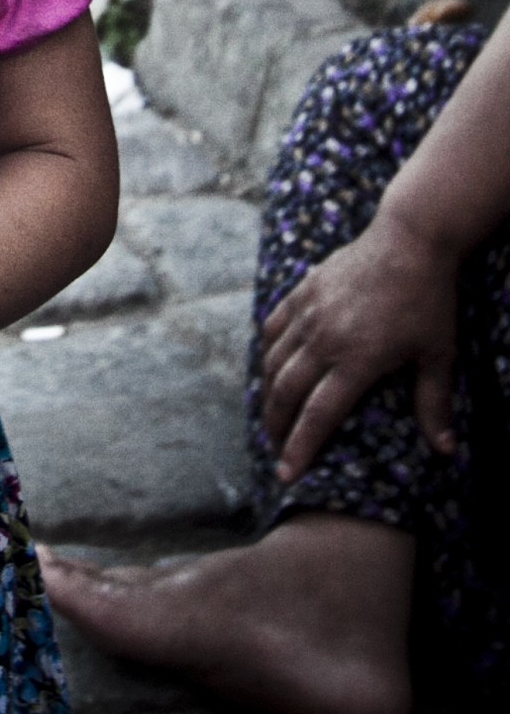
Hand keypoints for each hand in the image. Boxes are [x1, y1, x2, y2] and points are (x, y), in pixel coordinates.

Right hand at [260, 207, 459, 483]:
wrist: (411, 240)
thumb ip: (435, 403)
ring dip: (267, 392)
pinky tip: (269, 364)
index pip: (319, 415)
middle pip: (287, 391)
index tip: (287, 473)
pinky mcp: (304, 290)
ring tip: (270, 414)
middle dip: (276, 425)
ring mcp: (310, 312)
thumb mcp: (439, 354)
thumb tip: (446, 450)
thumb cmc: (429, 300)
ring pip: (274, 360)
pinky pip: (274, 326)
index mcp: (357, 360)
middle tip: (274, 449)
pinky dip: (267, 350)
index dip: (300, 447)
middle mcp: (325, 339)